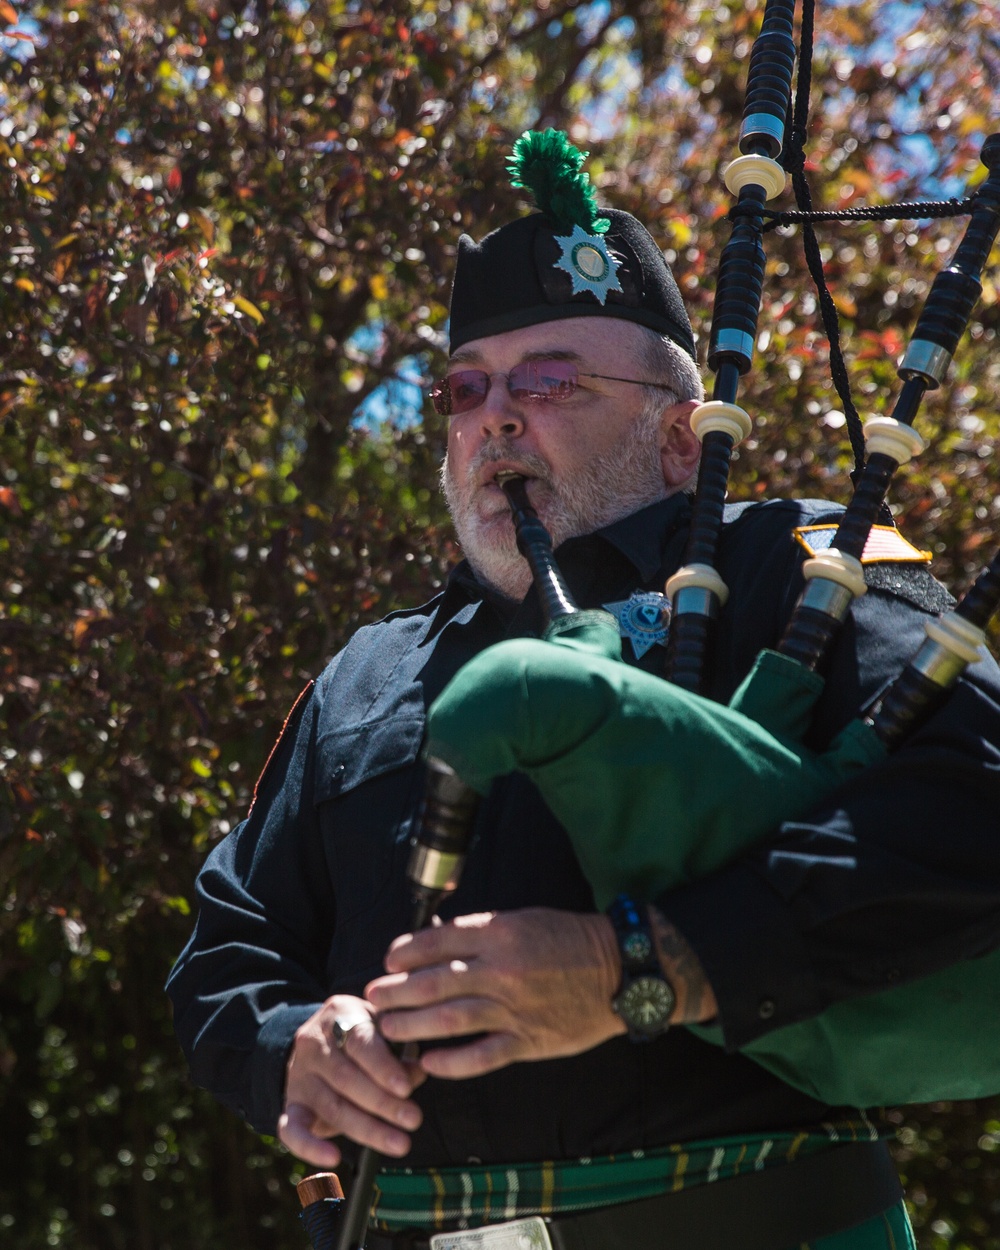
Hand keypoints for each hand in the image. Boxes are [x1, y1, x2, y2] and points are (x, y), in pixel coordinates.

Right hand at [278, 994, 425, 1168]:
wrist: (315, 1041)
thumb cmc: (361, 1035)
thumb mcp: (380, 1028)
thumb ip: (400, 1049)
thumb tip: (419, 1072)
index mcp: (339, 1015)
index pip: (360, 1042)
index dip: (383, 1067)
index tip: (406, 1088)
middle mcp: (313, 1043)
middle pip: (347, 1078)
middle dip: (383, 1103)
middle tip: (413, 1120)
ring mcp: (299, 1076)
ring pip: (332, 1107)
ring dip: (367, 1129)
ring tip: (399, 1143)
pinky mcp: (290, 1106)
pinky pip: (292, 1130)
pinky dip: (311, 1147)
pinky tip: (333, 1159)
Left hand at [364, 909, 625, 1079]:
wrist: (619, 971)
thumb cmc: (568, 940)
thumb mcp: (523, 919)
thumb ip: (481, 931)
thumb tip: (436, 939)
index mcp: (500, 933)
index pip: (437, 942)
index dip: (405, 952)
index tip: (388, 960)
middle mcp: (502, 970)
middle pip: (434, 983)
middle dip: (397, 992)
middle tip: (374, 997)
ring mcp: (514, 1008)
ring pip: (449, 1020)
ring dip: (412, 1027)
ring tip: (388, 1029)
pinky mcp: (528, 1041)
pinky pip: (482, 1056)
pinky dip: (452, 1062)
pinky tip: (430, 1064)